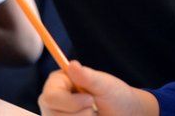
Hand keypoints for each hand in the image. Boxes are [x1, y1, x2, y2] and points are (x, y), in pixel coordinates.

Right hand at [38, 60, 158, 114]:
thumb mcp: (103, 85)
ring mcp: (56, 115)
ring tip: (92, 114)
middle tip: (94, 108)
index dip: (69, 103)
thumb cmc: (114, 95)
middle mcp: (52, 100)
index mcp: (58, 82)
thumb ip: (87, 76)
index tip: (90, 100)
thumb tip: (72, 65)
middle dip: (79, 114)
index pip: (50, 97)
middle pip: (52, 115)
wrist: (124, 112)